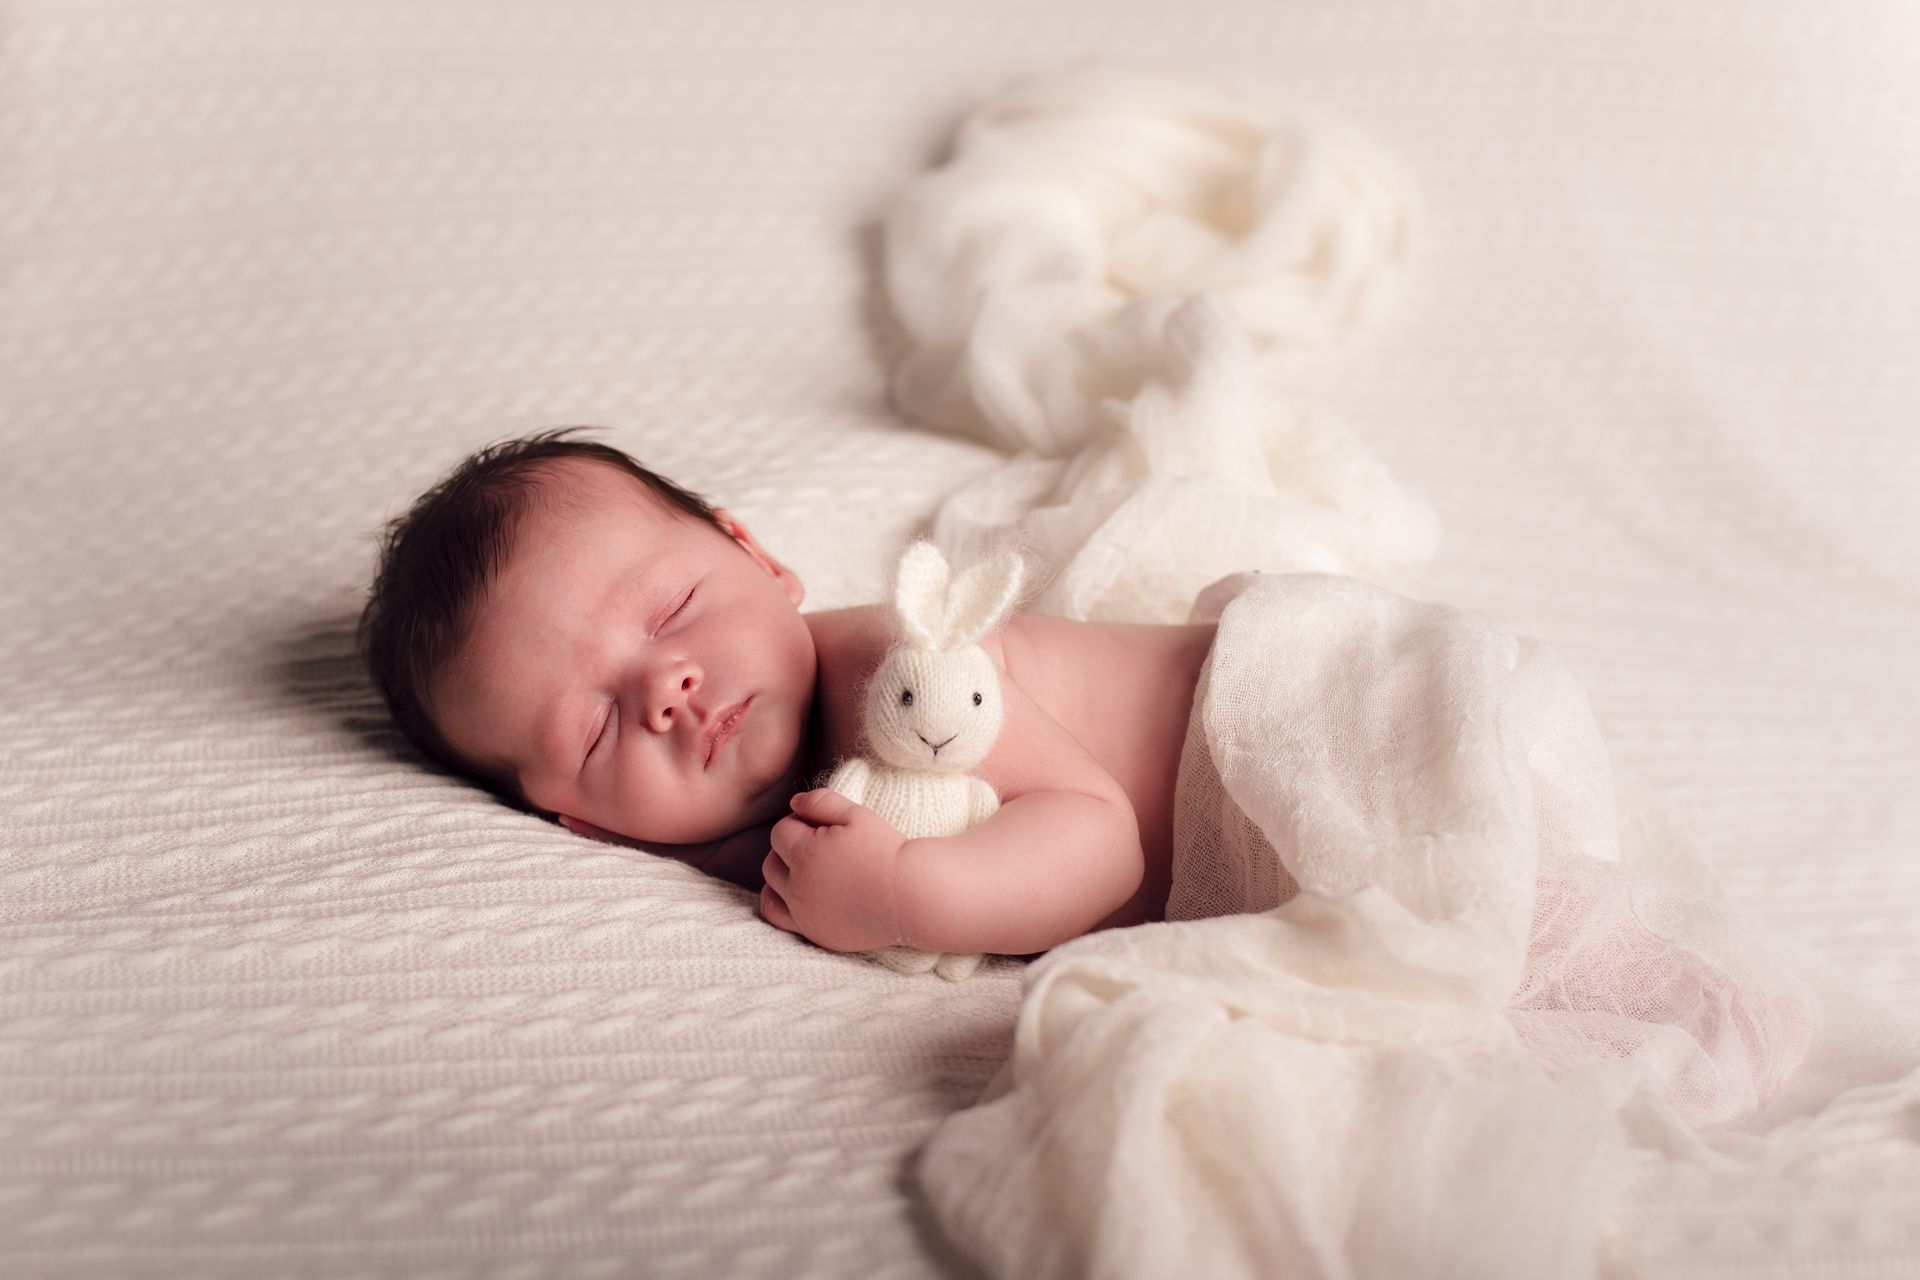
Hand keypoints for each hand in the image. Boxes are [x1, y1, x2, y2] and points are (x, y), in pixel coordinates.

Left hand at [761, 789, 906, 952]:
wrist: (912, 895)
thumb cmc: (887, 850)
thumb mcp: (857, 814)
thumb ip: (820, 802)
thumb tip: (794, 802)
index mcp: (805, 854)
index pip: (780, 832)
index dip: (799, 824)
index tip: (821, 827)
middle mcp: (797, 887)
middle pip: (771, 861)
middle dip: (787, 849)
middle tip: (816, 847)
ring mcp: (804, 913)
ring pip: (771, 889)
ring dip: (782, 875)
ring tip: (808, 869)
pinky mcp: (814, 932)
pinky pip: (778, 918)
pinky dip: (781, 903)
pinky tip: (801, 894)